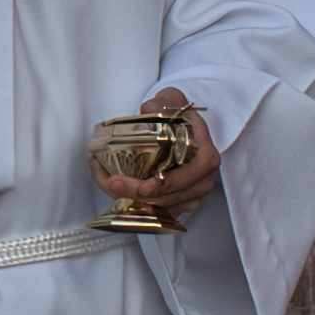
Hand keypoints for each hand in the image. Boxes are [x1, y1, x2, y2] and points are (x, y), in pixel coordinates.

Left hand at [96, 89, 226, 225]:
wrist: (184, 123)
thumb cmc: (179, 114)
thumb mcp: (171, 101)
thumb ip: (161, 103)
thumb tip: (147, 110)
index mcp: (206, 156)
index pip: (189, 177)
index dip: (166, 184)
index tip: (143, 186)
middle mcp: (203, 180)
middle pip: (170, 197)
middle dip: (138, 195)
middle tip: (113, 183)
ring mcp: (193, 194)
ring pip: (162, 209)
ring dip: (133, 202)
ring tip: (108, 186)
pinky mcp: (181, 203)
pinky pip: (160, 214)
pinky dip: (139, 208)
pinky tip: (119, 197)